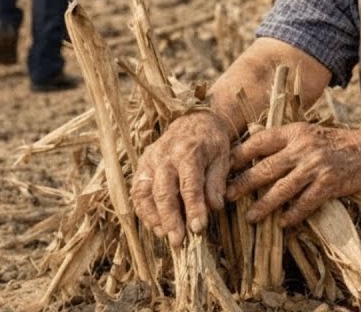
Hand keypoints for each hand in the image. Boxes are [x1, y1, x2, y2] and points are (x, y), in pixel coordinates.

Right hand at [131, 109, 233, 247]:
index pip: (189, 184)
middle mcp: (164, 156)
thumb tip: (214, 207)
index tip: (198, 229)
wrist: (194, 120)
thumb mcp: (222, 157)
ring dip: (153, 217)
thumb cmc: (212, 141)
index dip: (193, 208)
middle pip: (163, 191)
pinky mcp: (142, 166)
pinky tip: (155, 225)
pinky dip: (144, 210)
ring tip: (164, 236)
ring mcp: (150, 160)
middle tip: (178, 241)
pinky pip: (138, 191)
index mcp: (188, 151)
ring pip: (145, 193)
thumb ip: (217, 181)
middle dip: (170, 219)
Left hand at [226, 123, 360, 227]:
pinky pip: (305, 203)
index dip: (239, 156)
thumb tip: (251, 134)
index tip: (222, 169)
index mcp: (294, 132)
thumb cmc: (333, 142)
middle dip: (244, 184)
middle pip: (266, 168)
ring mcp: (316, 167)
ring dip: (264, 205)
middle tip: (227, 197)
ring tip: (250, 217)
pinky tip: (282, 223)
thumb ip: (280, 136)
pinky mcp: (329, 184)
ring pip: (282, 189)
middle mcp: (302, 148)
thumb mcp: (306, 132)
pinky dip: (293, 214)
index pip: (259, 142)